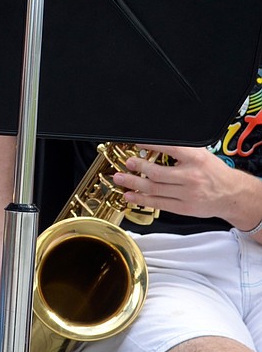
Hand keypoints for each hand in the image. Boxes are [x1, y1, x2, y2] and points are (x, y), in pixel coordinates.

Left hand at [114, 144, 249, 223]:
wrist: (230, 194)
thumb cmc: (214, 173)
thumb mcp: (201, 154)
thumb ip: (181, 149)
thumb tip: (156, 144)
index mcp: (196, 159)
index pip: (170, 149)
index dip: (150, 146)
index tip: (137, 144)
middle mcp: (190, 177)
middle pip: (157, 173)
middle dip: (137, 167)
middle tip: (126, 163)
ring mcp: (186, 194)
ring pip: (154, 189)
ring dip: (134, 184)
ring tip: (121, 178)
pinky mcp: (183, 208)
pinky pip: (158, 203)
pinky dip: (141, 200)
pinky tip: (130, 196)